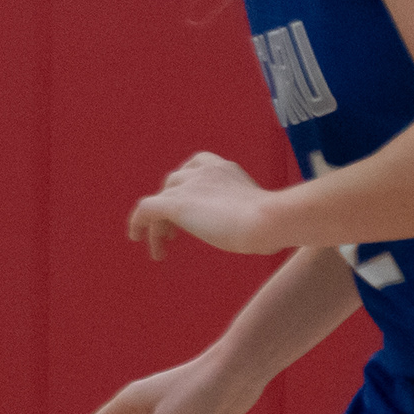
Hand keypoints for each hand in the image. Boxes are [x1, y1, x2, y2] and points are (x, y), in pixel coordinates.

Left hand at [127, 151, 282, 260]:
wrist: (269, 221)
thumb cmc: (275, 225)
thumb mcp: (261, 212)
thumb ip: (247, 214)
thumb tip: (262, 236)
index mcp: (225, 169)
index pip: (195, 165)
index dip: (186, 184)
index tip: (188, 203)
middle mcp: (204, 171)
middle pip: (173, 184)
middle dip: (170, 206)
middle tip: (173, 234)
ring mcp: (188, 185)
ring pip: (159, 200)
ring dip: (157, 224)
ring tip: (161, 248)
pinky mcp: (176, 203)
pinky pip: (145, 210)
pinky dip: (138, 223)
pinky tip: (138, 239)